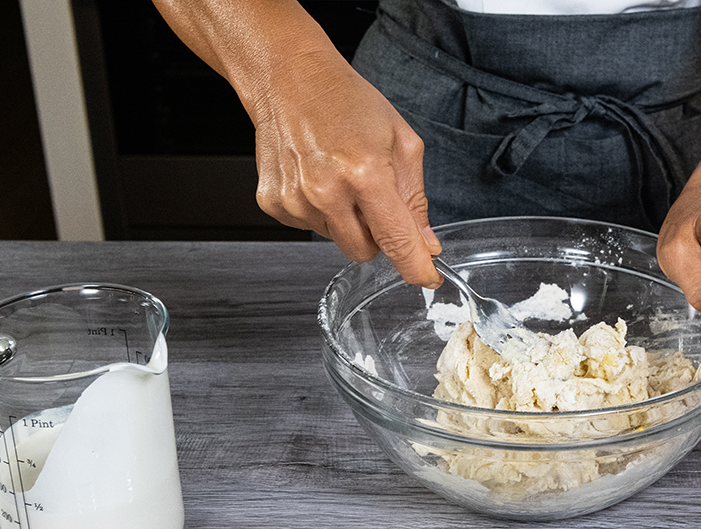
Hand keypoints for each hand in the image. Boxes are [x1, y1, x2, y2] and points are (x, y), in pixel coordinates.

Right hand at [152, 0, 440, 287]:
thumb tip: (426, 244)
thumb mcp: (400, 142)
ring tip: (340, 177)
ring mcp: (295, 200)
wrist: (289, 77)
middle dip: (376, 235)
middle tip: (373, 196)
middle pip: (364, 252)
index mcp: (364, 173)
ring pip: (337, 240)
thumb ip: (414, 199)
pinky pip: (310, 228)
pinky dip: (319, 211)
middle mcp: (325, 191)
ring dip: (346, 220)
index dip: (415, 266)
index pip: (396, 241)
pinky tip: (317, 178)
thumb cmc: (346, 102)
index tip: (427, 278)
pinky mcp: (273, 203)